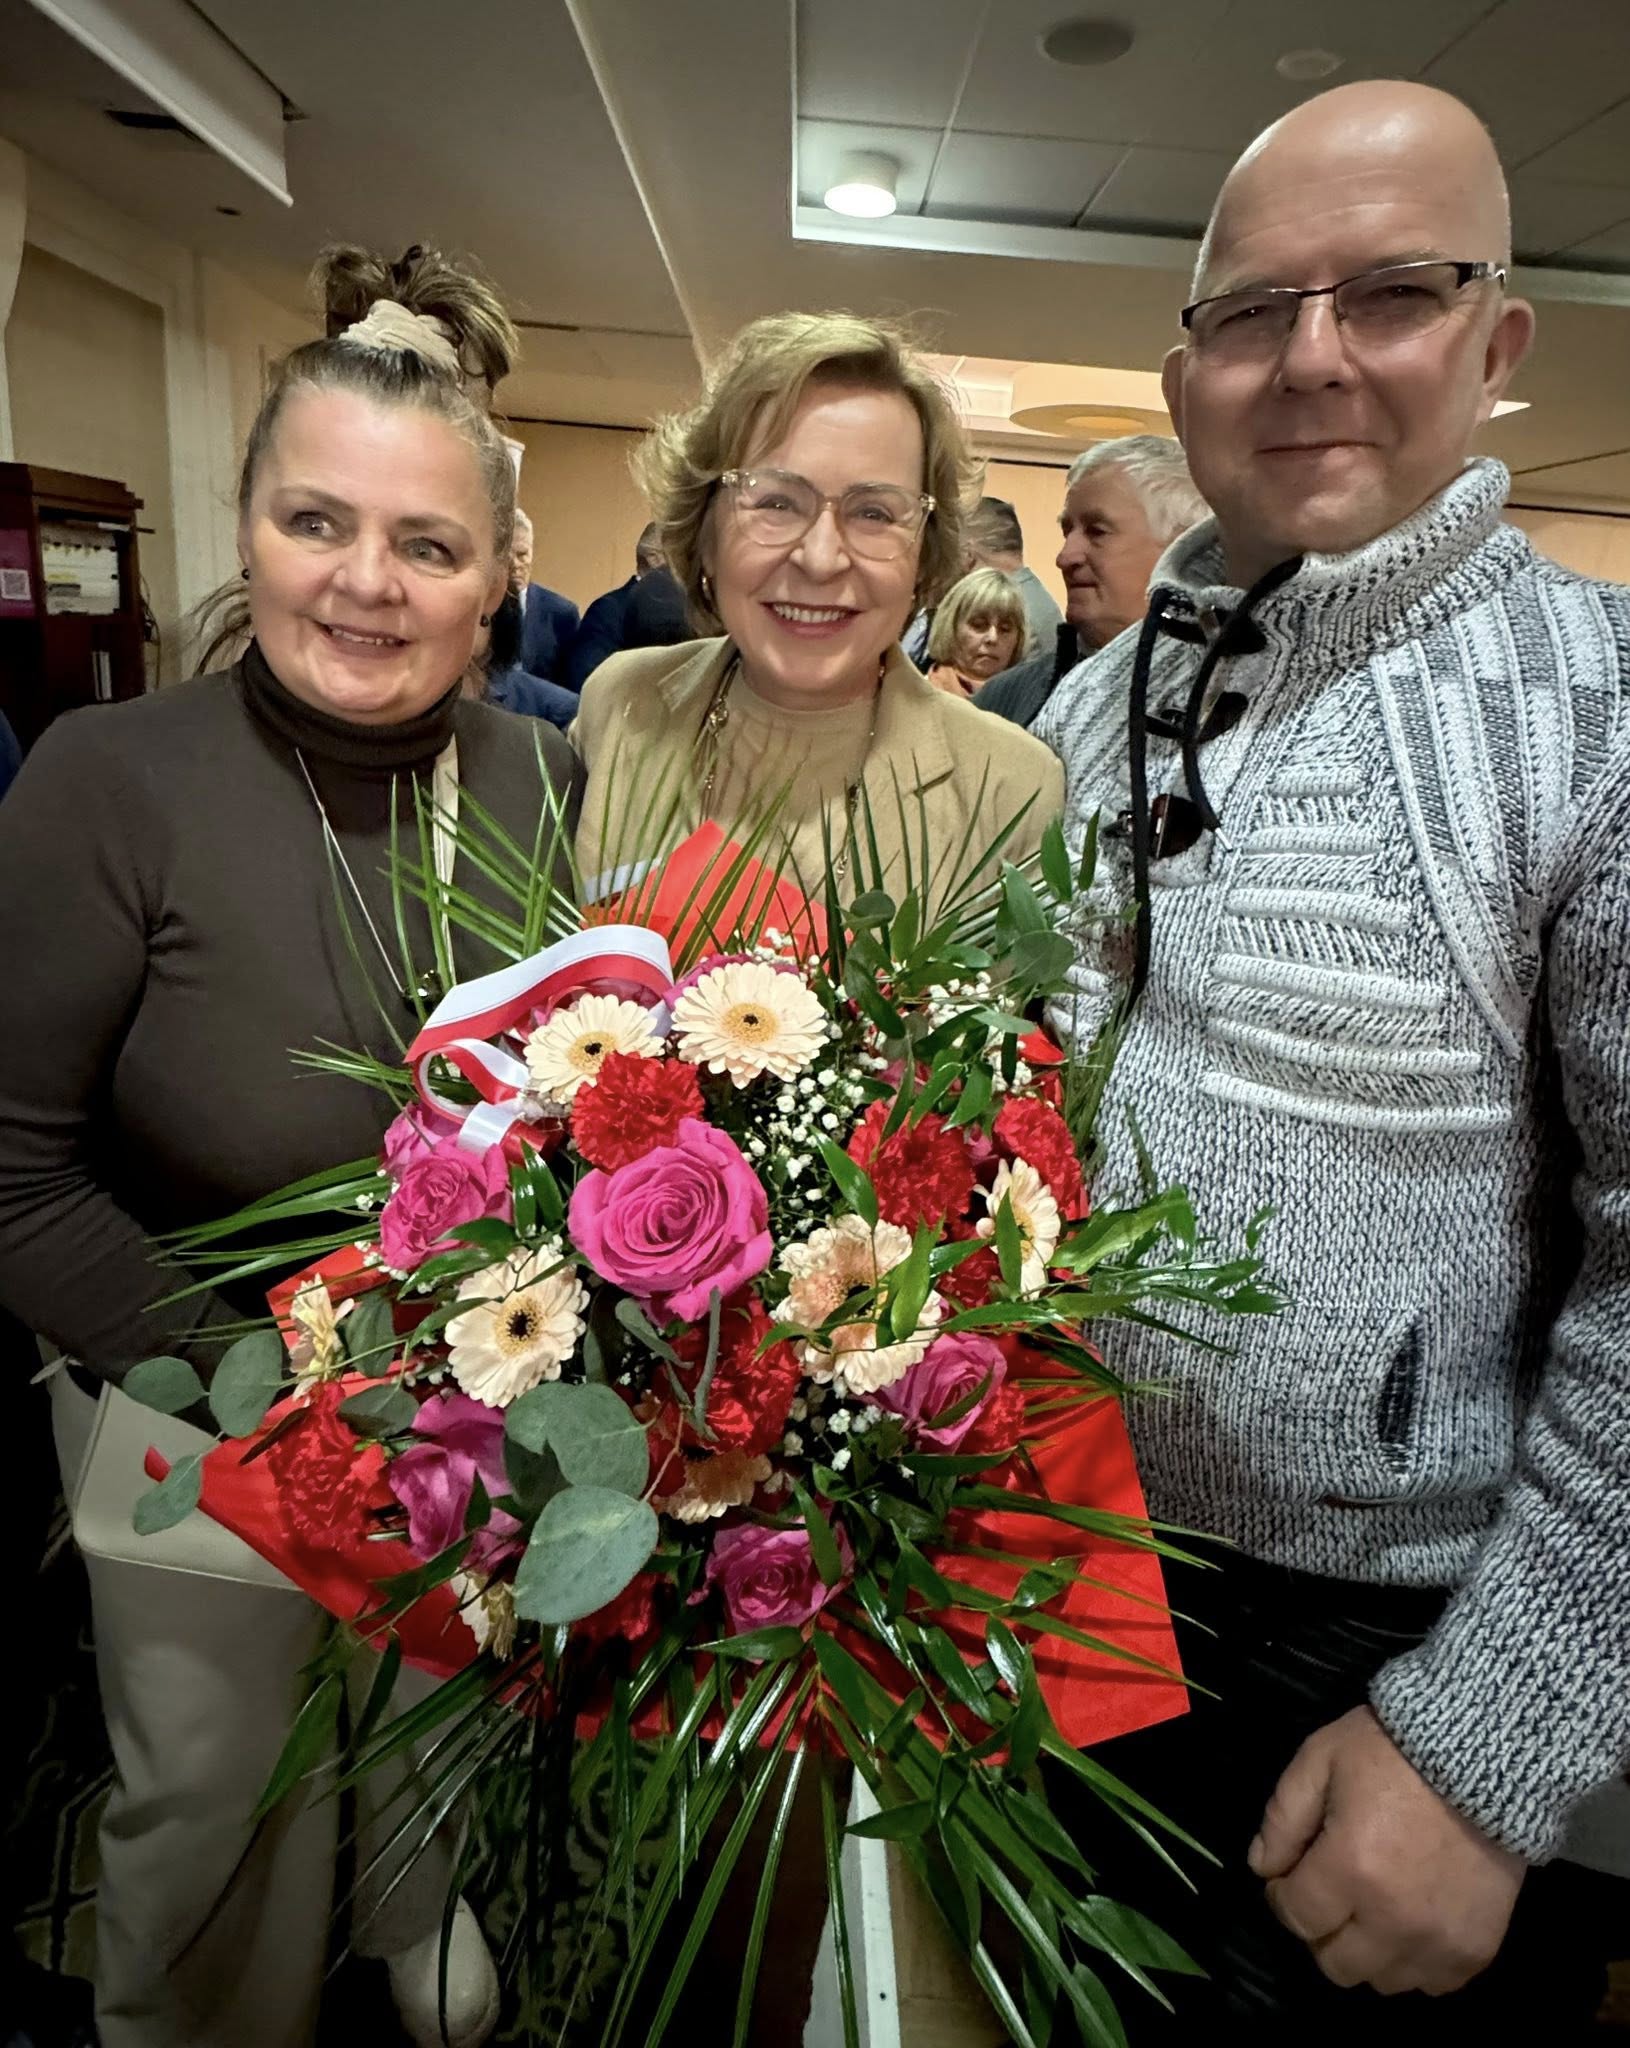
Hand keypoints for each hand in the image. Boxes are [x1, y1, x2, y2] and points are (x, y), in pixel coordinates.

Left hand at [1247, 1705, 1525, 1995]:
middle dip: (1321, 1929)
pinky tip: (1413, 1917)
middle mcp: (1393, 1920)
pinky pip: (1432, 1983)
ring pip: (1382, 1981)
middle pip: (1334, 1964)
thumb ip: (1282, 1818)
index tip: (1289, 1875)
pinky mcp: (1476, 1949)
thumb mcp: (1320, 1761)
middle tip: (1332, 1891)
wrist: (1482, 1755)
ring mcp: (1439, 1941)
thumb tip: (1262, 1867)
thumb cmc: (1391, 1751)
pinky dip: (1415, 1959)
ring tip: (1374, 1904)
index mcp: (1349, 1870)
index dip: (1282, 1895)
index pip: (1296, 1918)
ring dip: (1368, 1949)